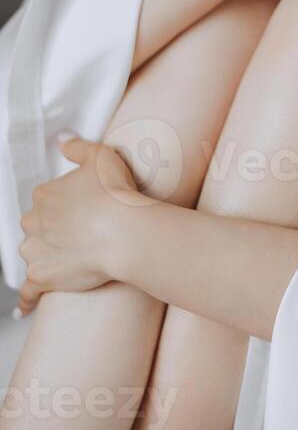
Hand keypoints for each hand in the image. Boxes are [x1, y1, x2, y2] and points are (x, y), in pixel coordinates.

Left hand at [15, 134, 138, 316]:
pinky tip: (27, 305)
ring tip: (67, 259)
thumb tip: (62, 139)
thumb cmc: (116, 194)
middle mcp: (34, 222)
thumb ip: (77, 147)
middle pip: (36, 226)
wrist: (123, 232)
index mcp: (46, 195)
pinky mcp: (42, 278)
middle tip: (78, 232)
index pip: (45, 199)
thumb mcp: (100, 156)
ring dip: (44, 257)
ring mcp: (36, 251)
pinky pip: (28, 290)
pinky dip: (27, 298)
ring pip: (32, 254)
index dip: (64, 205)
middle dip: (51, 230)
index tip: (81, 209)